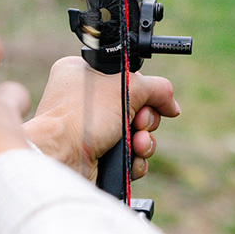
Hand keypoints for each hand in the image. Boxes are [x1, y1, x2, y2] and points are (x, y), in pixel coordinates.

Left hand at [23, 57, 180, 183]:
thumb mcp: (128, 88)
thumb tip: (172, 105)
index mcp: (83, 74)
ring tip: (136, 143)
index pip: (127, 78)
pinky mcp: (96, 156)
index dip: (143, 91)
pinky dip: (136, 159)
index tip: (148, 99)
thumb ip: (158, 88)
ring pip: (136, 134)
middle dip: (145, 120)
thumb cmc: (83, 116)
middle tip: (137, 122)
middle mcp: (84, 101)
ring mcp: (89, 131)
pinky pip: (129, 156)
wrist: (63, 156)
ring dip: (144, 141)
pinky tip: (131, 158)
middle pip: (136, 108)